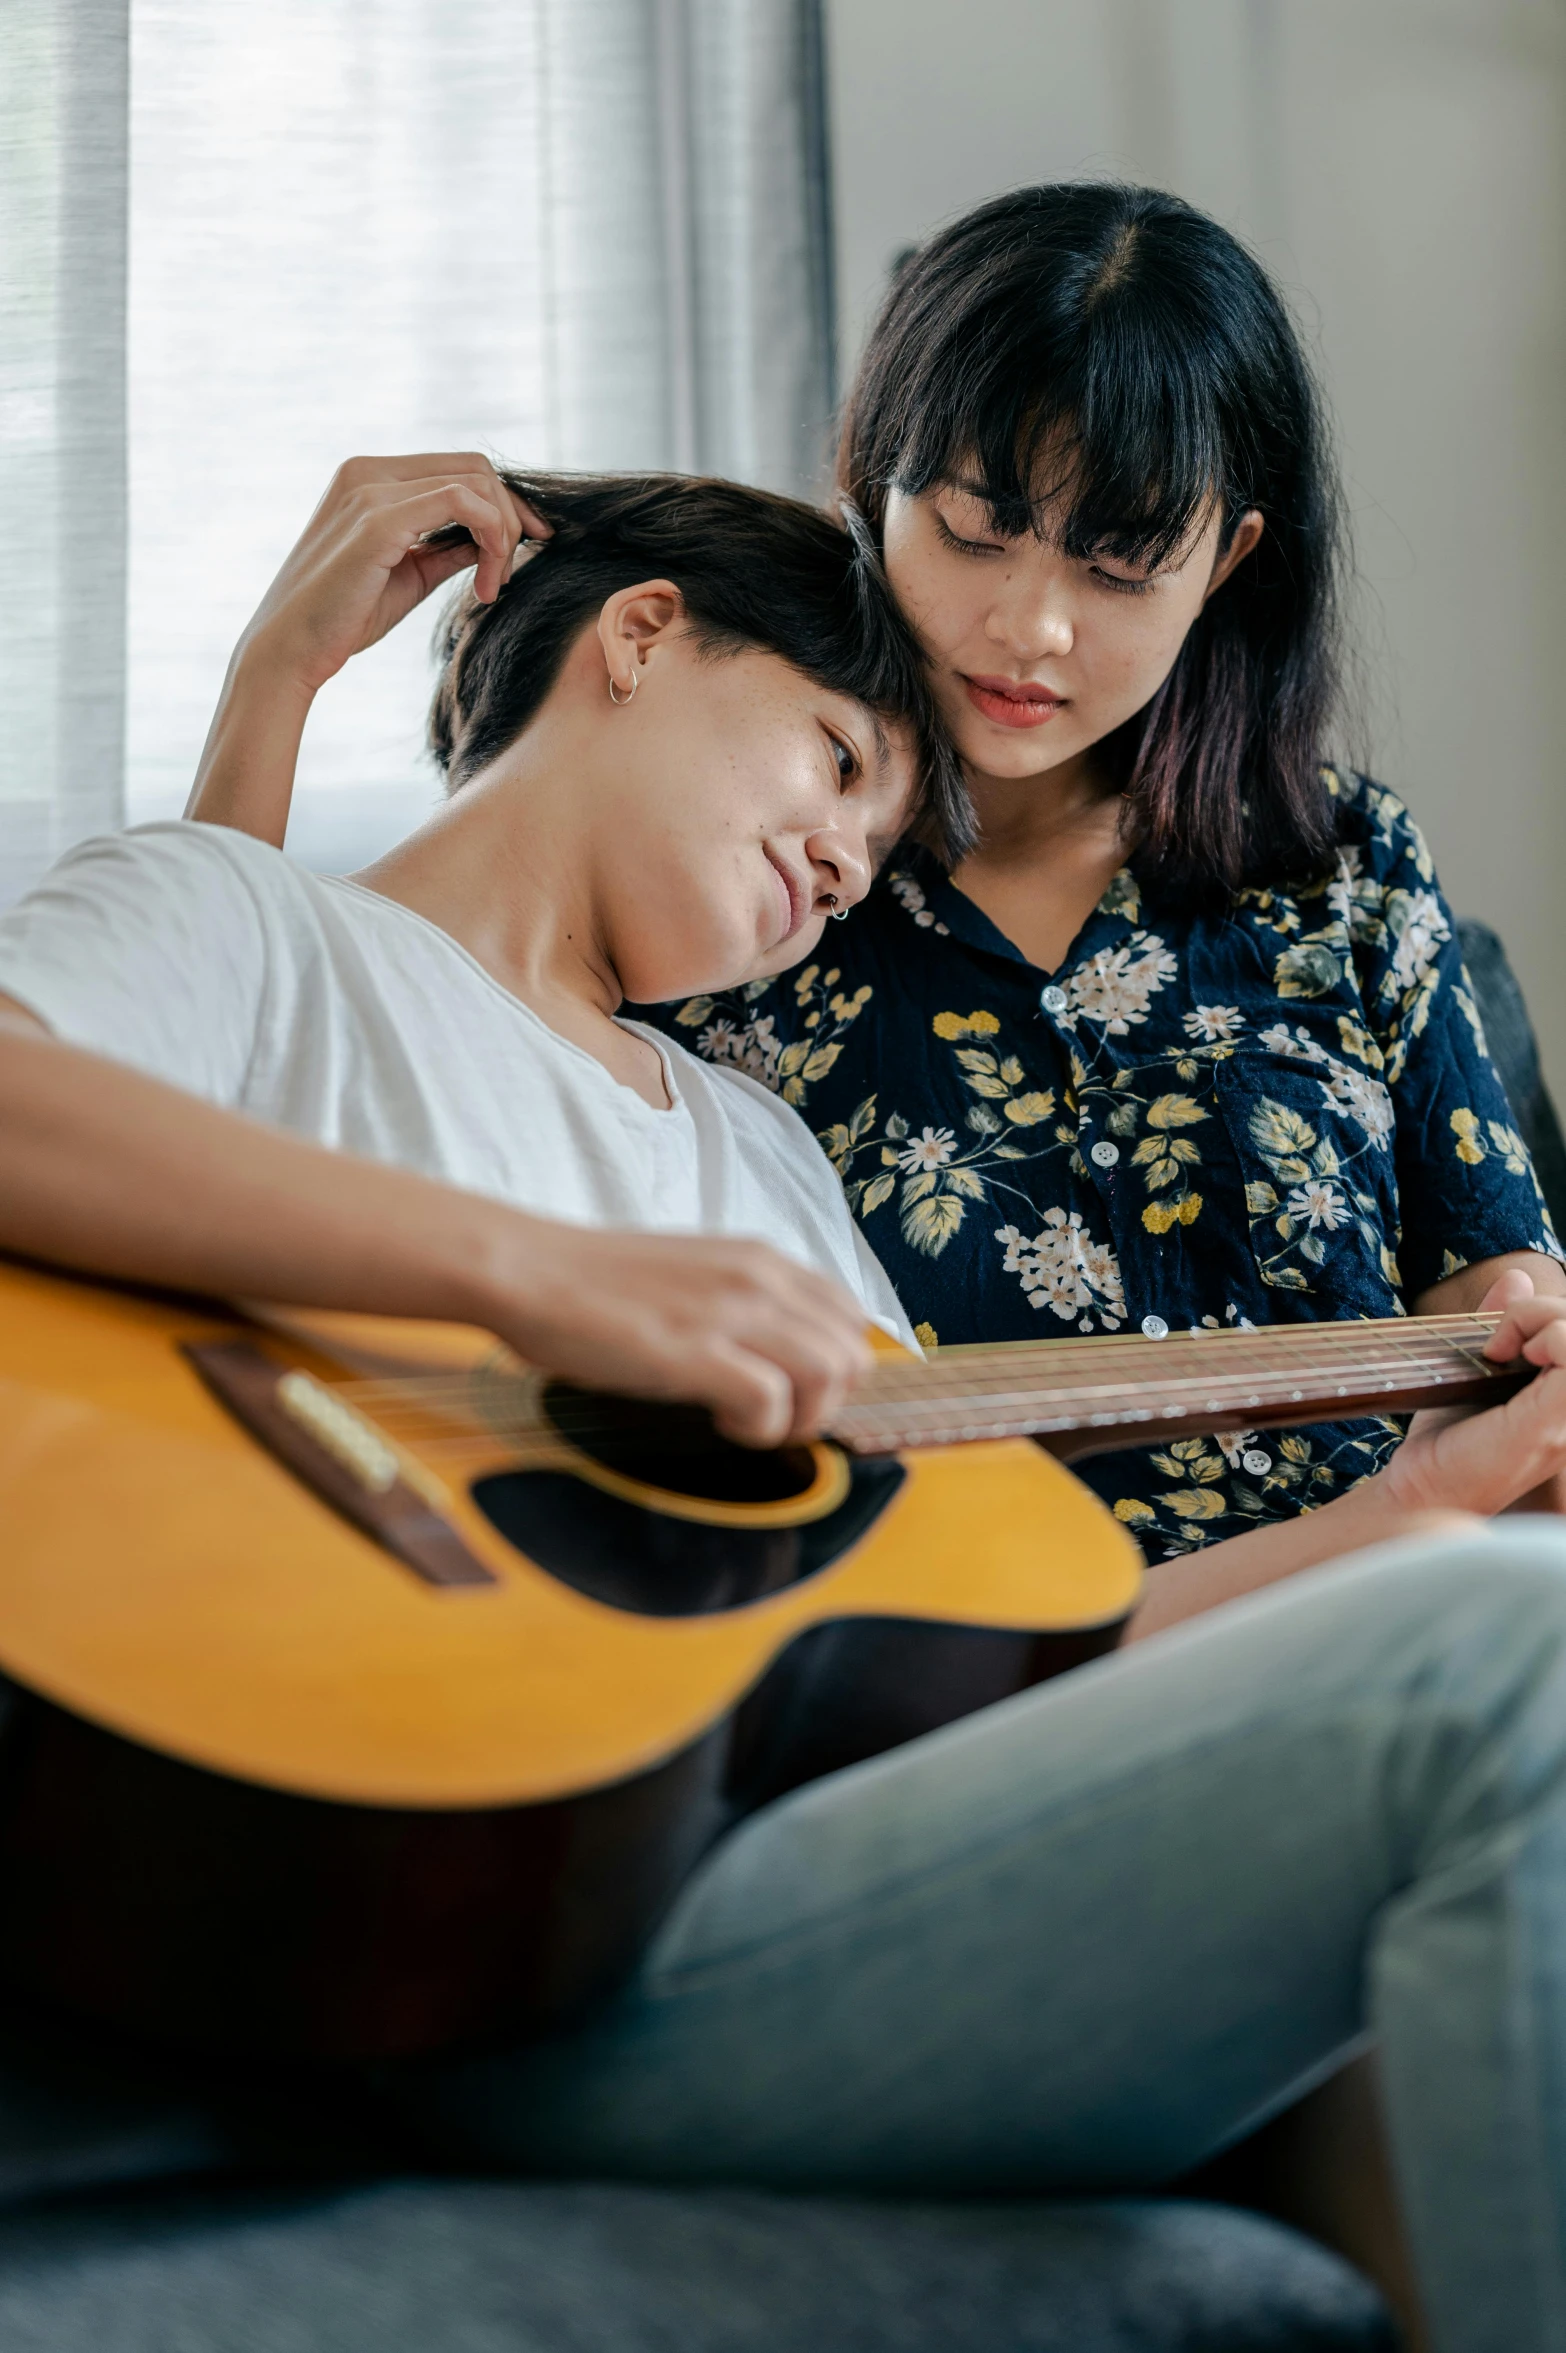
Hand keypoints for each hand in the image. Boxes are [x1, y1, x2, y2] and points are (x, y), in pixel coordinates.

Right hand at [238, 454, 549, 699]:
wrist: (290, 649)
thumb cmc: (344, 618)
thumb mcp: (410, 574)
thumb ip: (448, 548)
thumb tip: (493, 539)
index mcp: (370, 478)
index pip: (459, 469)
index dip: (504, 505)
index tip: (525, 548)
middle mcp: (368, 471)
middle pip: (475, 467)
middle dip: (512, 517)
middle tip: (509, 574)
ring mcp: (370, 489)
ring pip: (475, 482)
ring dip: (503, 535)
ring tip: (492, 587)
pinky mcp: (379, 518)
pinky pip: (462, 502)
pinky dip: (491, 541)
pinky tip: (483, 587)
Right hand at [484, 1222, 875, 1447]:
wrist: (530, 1271)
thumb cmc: (598, 1284)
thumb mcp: (694, 1277)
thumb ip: (743, 1303)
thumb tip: (778, 1353)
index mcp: (761, 1260)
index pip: (850, 1317)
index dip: (834, 1367)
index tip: (794, 1390)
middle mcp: (759, 1279)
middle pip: (852, 1354)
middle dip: (826, 1403)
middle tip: (774, 1416)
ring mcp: (730, 1313)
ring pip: (829, 1375)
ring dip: (799, 1419)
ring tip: (750, 1422)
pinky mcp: (695, 1351)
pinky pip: (772, 1403)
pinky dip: (758, 1429)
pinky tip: (720, 1422)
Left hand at [1379, 1269, 1565, 1516]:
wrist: (1418, 1488)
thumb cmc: (1445, 1441)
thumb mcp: (1475, 1367)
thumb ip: (1504, 1323)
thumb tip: (1516, 1276)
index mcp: (1565, 1397)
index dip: (1550, 1316)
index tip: (1496, 1338)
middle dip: (1547, 1310)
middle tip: (1497, 1337)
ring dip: (1545, 1319)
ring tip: (1502, 1346)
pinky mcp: (1552, 1424)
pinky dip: (1547, 1335)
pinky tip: (1505, 1356)